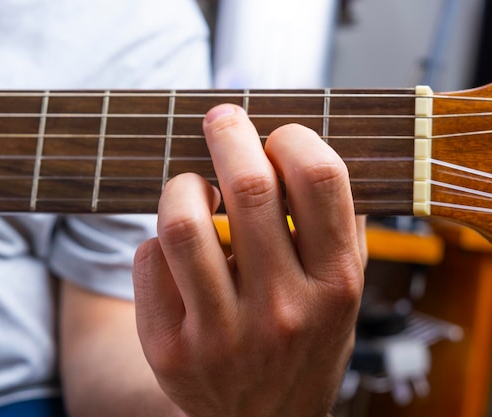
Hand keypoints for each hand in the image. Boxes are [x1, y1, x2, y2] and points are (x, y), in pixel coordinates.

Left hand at [134, 104, 365, 416]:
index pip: (320, 179)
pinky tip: (177, 251)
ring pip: (183, 221)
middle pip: (249, 186)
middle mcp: (283, 310)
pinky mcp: (169, 350)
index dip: (293, 138)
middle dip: (229, 133)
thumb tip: (313, 149)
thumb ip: (340, 228)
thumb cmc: (303, 345)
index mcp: (335, 285)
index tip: (278, 136)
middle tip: (221, 119)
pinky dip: (159, 241)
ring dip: (183, 186)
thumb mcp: (343, 295)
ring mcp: (222, 335)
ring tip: (192, 187)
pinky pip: (149, 260)